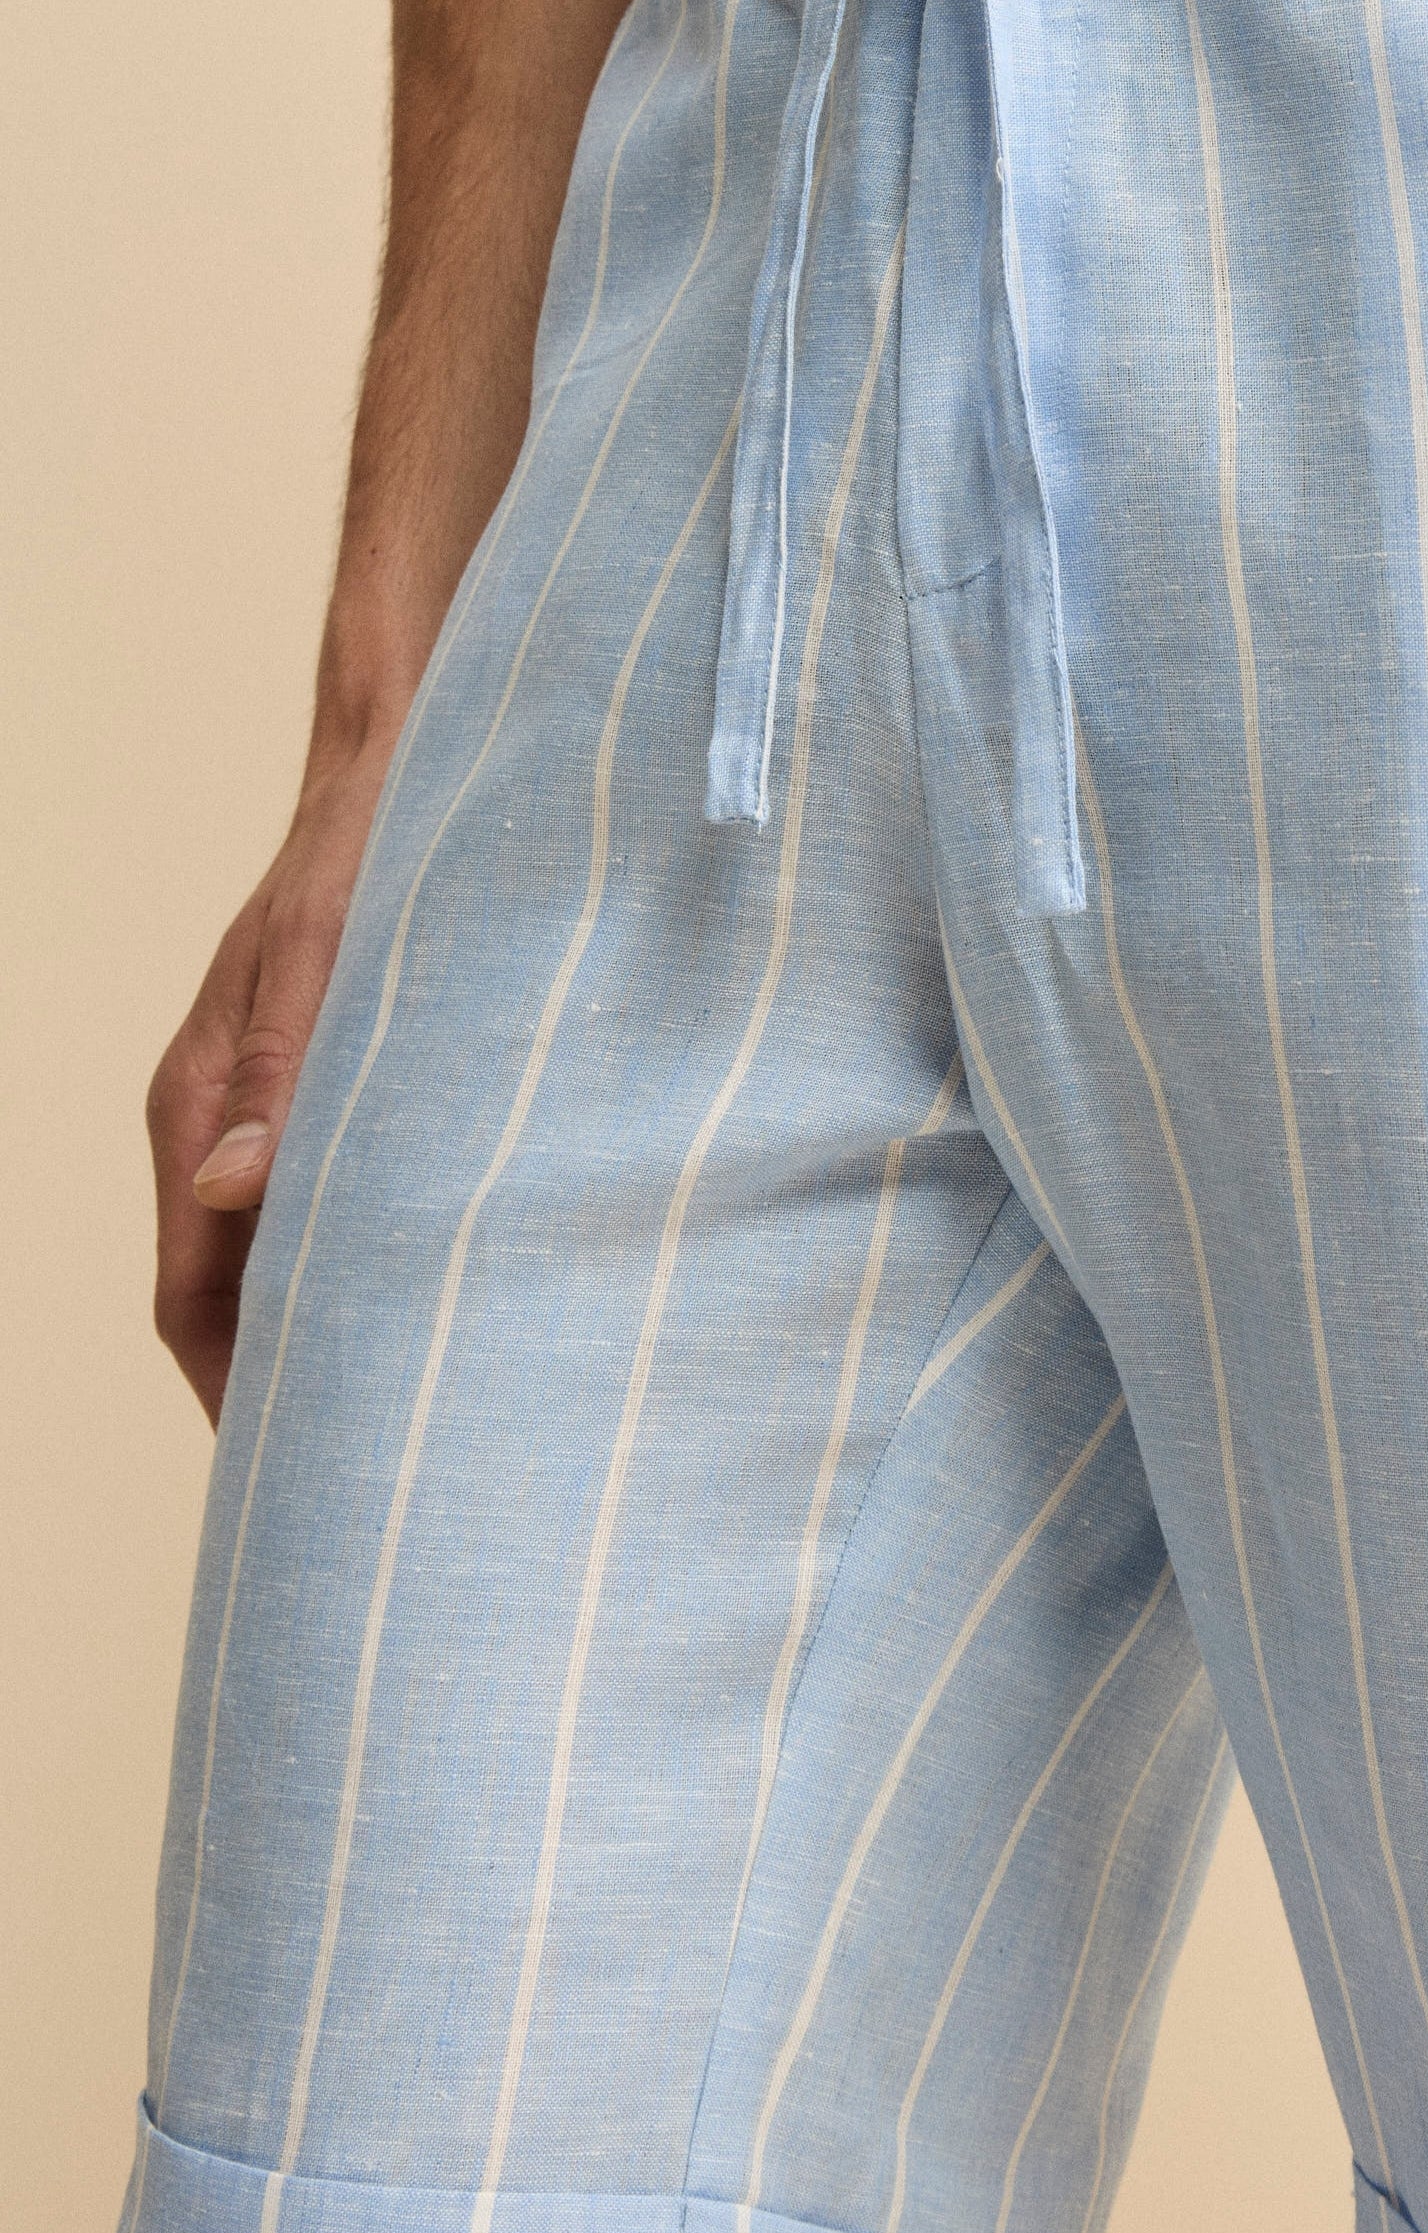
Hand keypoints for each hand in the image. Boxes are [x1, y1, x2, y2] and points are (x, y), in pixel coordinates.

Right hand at [146, 758, 389, 1422]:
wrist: (402, 759)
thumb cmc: (368, 848)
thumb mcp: (334, 957)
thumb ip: (283, 1071)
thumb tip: (230, 1187)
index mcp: (196, 1105)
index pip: (192, 1296)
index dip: (232, 1392)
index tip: (284, 1473)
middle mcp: (216, 1115)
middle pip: (228, 1291)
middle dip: (278, 1381)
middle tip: (357, 1470)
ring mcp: (264, 1097)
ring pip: (276, 1245)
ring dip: (322, 1319)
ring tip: (403, 1402)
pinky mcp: (319, 1077)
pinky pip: (319, 1192)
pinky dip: (354, 1251)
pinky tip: (429, 1282)